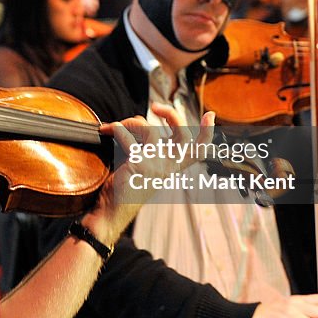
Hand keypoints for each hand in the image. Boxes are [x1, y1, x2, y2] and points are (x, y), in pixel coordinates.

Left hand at [86, 104, 214, 243]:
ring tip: (117, 125)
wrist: (112, 211)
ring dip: (130, 121)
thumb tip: (143, 122)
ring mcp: (155, 166)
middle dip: (171, 114)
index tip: (211, 115)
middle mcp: (168, 166)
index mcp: (173, 166)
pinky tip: (106, 130)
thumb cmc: (126, 187)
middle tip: (155, 106)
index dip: (208, 132)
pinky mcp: (138, 165)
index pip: (199, 150)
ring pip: (150, 129)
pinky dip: (115, 129)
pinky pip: (127, 136)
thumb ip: (151, 148)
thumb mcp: (145, 166)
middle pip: (183, 134)